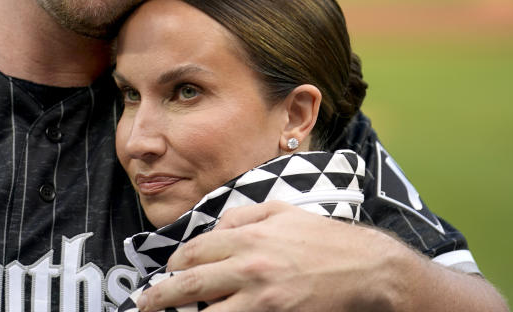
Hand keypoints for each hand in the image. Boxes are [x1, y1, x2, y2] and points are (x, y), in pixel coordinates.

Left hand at [135, 201, 507, 311]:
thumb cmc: (325, 238)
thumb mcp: (283, 211)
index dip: (175, 265)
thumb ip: (244, 214)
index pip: (194, 253)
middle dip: (159, 298)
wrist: (368, 268)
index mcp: (248, 236)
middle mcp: (248, 268)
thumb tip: (216, 228)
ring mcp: (261, 299)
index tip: (167, 272)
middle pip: (189, 286)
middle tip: (144, 306)